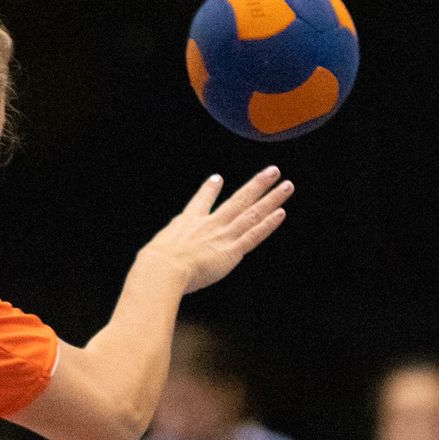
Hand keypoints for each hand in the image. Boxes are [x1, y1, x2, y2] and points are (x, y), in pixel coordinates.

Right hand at [141, 166, 291, 293]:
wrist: (164, 268)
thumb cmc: (156, 264)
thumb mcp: (156, 251)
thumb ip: (163, 251)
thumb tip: (152, 259)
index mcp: (188, 222)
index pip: (201, 202)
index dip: (209, 190)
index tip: (218, 179)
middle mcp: (210, 223)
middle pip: (238, 200)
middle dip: (256, 185)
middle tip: (272, 171)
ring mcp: (223, 235)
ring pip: (252, 213)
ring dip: (271, 198)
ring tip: (286, 185)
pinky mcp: (232, 250)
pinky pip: (254, 234)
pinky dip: (268, 223)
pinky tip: (280, 212)